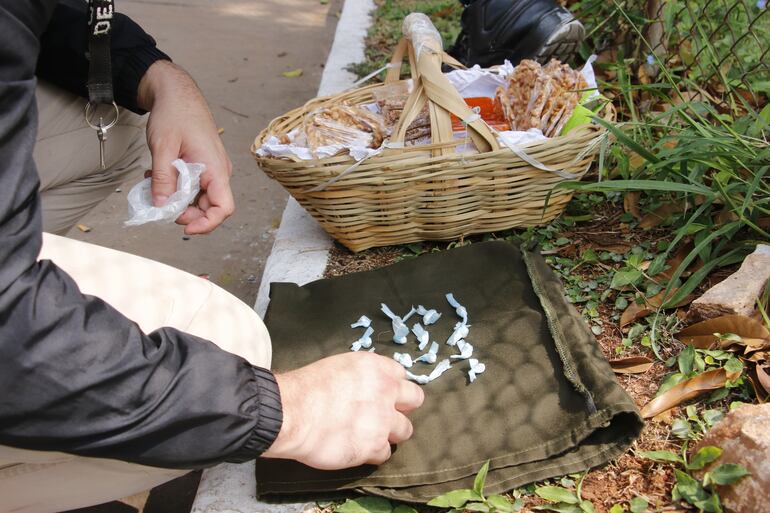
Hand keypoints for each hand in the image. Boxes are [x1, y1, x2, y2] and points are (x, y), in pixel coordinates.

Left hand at [137, 60, 233, 234]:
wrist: (177, 92)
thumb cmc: (175, 114)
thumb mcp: (163, 148)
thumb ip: (163, 180)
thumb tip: (161, 207)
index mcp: (215, 169)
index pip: (223, 208)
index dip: (206, 223)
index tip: (184, 228)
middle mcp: (218, 172)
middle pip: (209, 207)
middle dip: (184, 212)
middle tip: (159, 205)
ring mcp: (211, 169)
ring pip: (199, 198)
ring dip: (177, 199)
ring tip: (154, 186)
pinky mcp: (203, 165)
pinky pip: (194, 186)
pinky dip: (176, 188)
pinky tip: (158, 177)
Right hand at [262, 352, 424, 469]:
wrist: (292, 413)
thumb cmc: (306, 387)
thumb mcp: (339, 366)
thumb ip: (362, 376)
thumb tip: (365, 386)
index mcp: (376, 367)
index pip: (401, 374)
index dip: (392, 386)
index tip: (384, 393)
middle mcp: (386, 391)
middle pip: (415, 399)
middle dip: (403, 407)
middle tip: (386, 414)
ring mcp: (383, 420)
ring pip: (405, 429)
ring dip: (391, 432)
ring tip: (372, 434)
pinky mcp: (374, 446)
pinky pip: (385, 453)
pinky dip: (374, 453)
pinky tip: (359, 449)